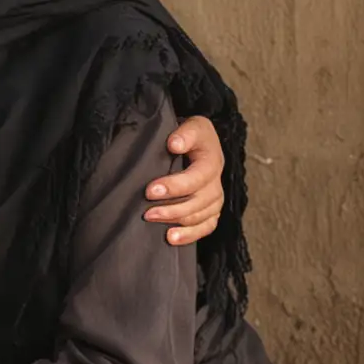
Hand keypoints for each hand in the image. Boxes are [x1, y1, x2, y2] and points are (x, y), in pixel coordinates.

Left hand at [144, 115, 224, 244]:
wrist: (195, 141)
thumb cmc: (188, 134)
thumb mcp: (191, 125)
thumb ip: (184, 133)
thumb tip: (174, 145)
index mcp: (212, 160)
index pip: (197, 177)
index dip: (175, 186)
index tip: (150, 191)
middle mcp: (216, 181)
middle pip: (199, 201)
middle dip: (172, 208)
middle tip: (146, 213)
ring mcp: (215, 197)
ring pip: (202, 216)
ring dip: (178, 222)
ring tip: (152, 222)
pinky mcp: (210, 209)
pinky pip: (207, 226)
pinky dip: (191, 235)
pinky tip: (171, 238)